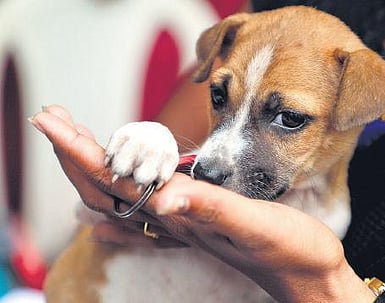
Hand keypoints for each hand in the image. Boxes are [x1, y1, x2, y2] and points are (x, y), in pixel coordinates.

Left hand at [31, 105, 374, 302]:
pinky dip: (119, 205)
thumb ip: (210, 209)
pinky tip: (104, 215)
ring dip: (92, 168)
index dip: (81, 151)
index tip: (53, 121)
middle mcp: (176, 221)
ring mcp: (185, 225)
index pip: (118, 181)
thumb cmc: (290, 251)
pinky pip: (145, 217)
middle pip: (108, 188)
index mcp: (184, 215)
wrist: (308, 277)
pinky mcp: (199, 225)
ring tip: (73, 142)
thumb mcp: (255, 225)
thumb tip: (161, 198)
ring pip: (122, 198)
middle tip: (51, 118)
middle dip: (75, 153)